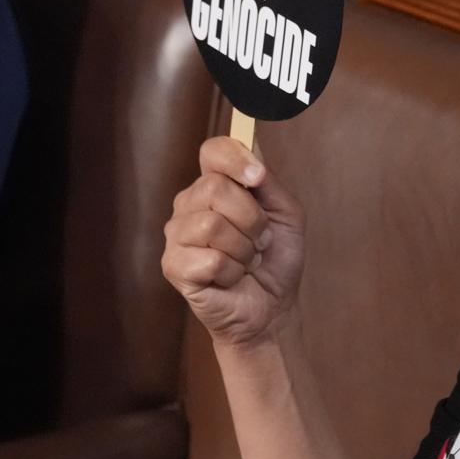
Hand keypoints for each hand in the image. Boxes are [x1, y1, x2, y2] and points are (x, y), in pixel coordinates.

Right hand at [162, 136, 305, 347]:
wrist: (271, 307)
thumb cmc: (275, 259)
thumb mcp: (286, 215)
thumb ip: (269, 183)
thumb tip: (252, 152)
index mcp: (215, 186)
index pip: (213, 151)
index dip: (235, 158)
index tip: (258, 177)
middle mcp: (190, 205)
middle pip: (214, 188)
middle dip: (252, 219)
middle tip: (260, 240)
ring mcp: (177, 235)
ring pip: (212, 224)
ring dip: (245, 249)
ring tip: (246, 260)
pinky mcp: (173, 266)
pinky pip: (209, 259)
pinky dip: (233, 271)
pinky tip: (231, 277)